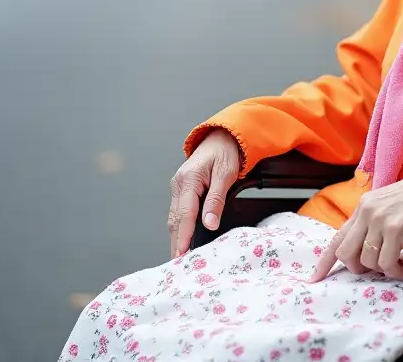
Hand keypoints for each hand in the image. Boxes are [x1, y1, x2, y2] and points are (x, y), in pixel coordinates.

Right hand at [168, 129, 241, 258]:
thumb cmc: (227, 152)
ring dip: (177, 237)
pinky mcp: (182, 190)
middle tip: (179, 266)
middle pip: (175, 219)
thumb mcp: (227, 173)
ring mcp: (178, 187)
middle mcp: (179, 184)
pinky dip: (180, 227)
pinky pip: (179, 212)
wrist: (223, 136)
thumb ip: (217, 199)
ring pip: (175, 218)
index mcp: (189, 178)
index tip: (182, 255)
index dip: (183, 237)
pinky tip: (183, 240)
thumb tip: (209, 224)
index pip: (184, 214)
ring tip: (180, 259)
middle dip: (176, 243)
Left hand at [310, 177, 402, 281]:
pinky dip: (393, 271)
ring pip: (366, 260)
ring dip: (380, 270)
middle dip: (356, 268)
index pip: (337, 237)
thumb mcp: (384, 208)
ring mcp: (379, 219)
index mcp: (362, 207)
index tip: (315, 278)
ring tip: (394, 265)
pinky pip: (385, 262)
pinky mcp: (394, 228)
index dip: (324, 261)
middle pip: (345, 253)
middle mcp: (366, 211)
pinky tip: (401, 268)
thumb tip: (359, 254)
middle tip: (373, 269)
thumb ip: (369, 225)